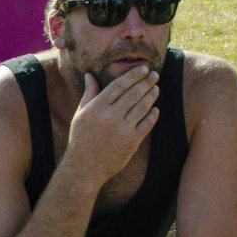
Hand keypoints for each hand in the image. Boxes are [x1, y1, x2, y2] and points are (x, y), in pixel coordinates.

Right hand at [65, 66, 159, 183]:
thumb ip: (89, 94)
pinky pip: (146, 124)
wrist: (84, 168)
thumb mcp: (81, 115)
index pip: (119, 85)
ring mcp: (122, 130)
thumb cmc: (81, 139)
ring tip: (156, 88)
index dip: (133, 75)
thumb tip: (90, 75)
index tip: (143, 68)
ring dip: (152, 95)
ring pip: (142, 107)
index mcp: (96, 108)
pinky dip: (153, 115)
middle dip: (146, 81)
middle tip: (154, 74)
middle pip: (134, 93)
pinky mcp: (131, 142)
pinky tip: (155, 109)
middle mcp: (110, 117)